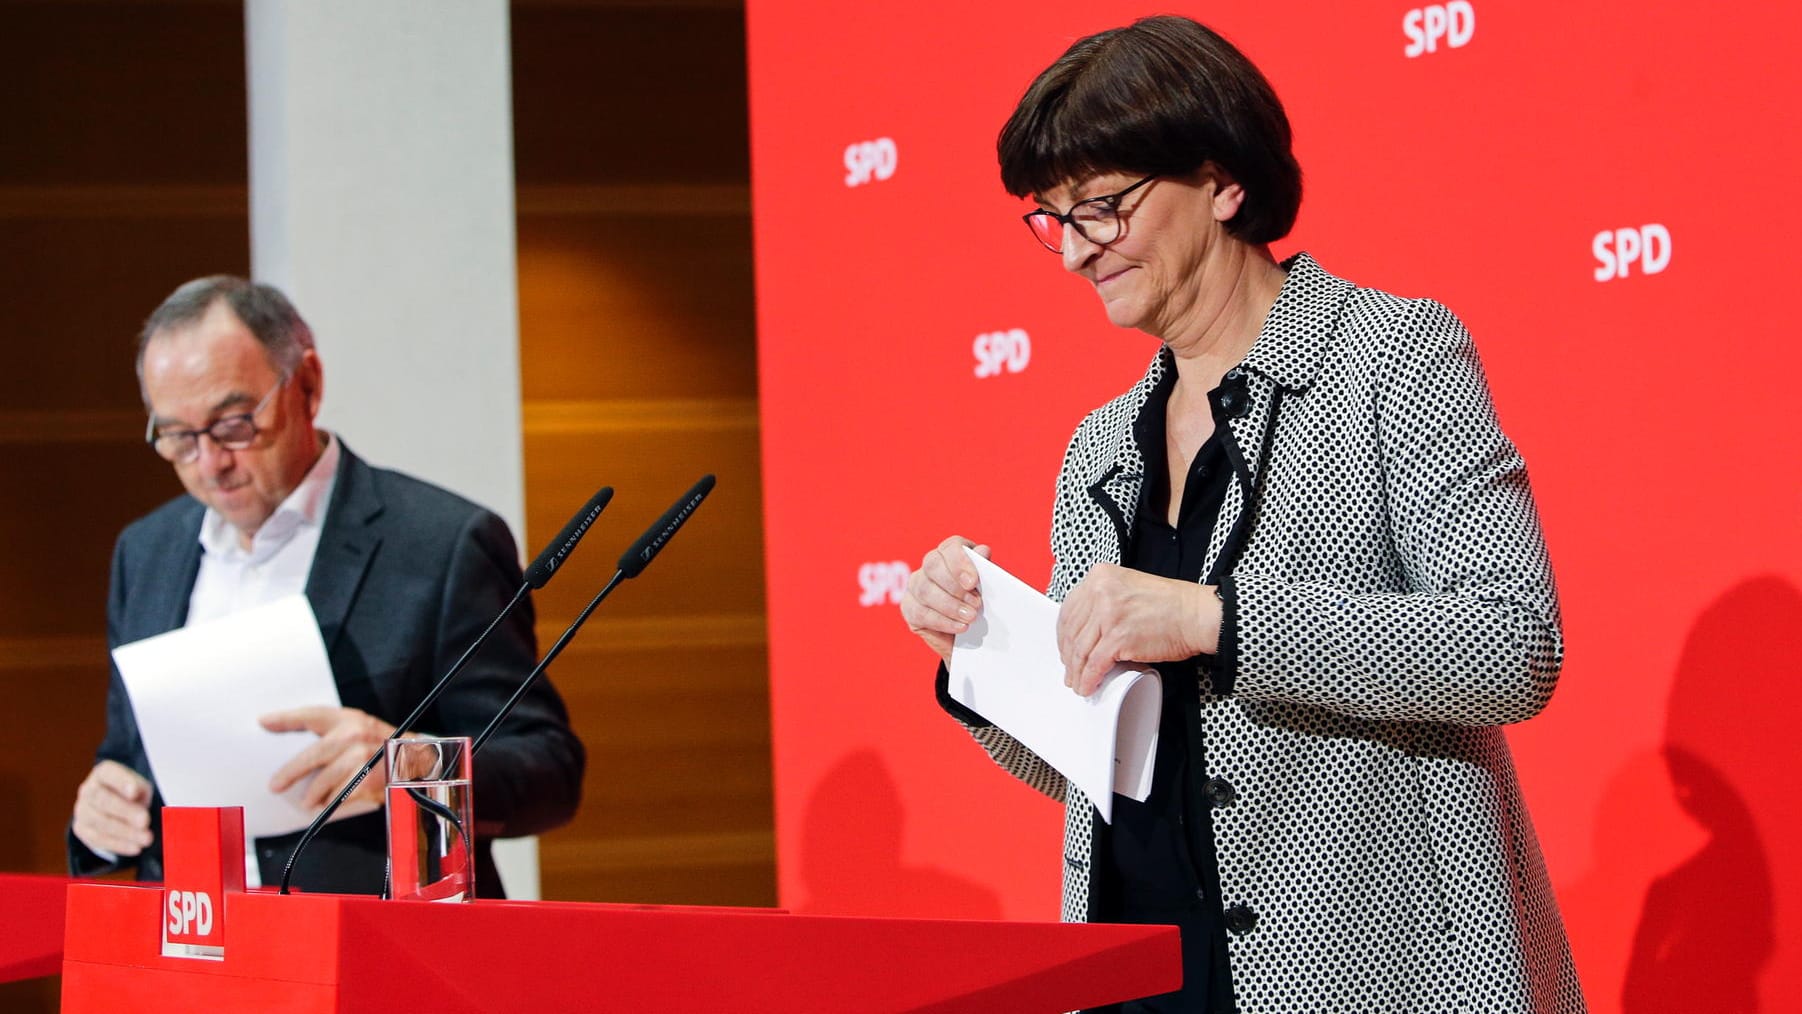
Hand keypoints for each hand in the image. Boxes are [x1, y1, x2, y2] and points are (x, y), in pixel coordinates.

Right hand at [71, 760, 153, 856]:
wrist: (116, 807)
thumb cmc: (132, 794)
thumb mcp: (141, 787)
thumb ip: (140, 790)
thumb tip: (136, 797)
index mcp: (103, 773)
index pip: (109, 773)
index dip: (121, 781)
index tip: (134, 791)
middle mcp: (88, 790)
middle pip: (102, 799)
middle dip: (125, 812)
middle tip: (145, 821)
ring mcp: (82, 810)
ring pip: (100, 822)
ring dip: (125, 832)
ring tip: (147, 838)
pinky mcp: (81, 829)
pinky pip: (98, 839)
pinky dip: (118, 844)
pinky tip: (135, 847)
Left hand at [261, 707, 397, 811]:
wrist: (421, 762)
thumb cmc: (386, 748)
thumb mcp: (364, 731)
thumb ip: (336, 736)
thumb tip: (299, 751)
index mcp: (351, 719)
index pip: (312, 714)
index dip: (286, 718)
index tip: (263, 722)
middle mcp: (356, 734)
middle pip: (312, 755)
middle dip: (290, 772)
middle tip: (275, 785)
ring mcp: (363, 757)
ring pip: (324, 781)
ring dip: (314, 795)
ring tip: (308, 802)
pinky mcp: (368, 779)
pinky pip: (340, 796)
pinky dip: (334, 803)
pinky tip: (331, 805)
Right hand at [900, 535, 990, 664]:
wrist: (971, 633)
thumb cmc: (979, 602)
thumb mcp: (987, 587)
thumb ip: (985, 569)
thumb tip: (983, 552)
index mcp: (952, 553)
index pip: (951, 547)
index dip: (961, 562)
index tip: (972, 582)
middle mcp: (931, 565)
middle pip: (933, 566)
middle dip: (955, 587)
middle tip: (976, 604)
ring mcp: (916, 584)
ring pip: (925, 590)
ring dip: (951, 606)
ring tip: (971, 617)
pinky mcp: (909, 607)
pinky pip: (920, 613)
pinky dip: (943, 622)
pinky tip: (960, 627)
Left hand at [1056, 564, 1221, 696]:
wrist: (1195, 614)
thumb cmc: (1170, 604)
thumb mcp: (1128, 588)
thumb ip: (1104, 600)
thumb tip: (1085, 628)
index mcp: (1100, 576)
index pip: (1069, 608)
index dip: (1063, 634)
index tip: (1065, 646)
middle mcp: (1101, 592)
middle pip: (1071, 631)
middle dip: (1068, 655)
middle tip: (1070, 669)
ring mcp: (1108, 614)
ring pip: (1080, 650)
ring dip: (1076, 671)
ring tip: (1077, 682)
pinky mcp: (1117, 638)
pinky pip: (1094, 664)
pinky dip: (1088, 679)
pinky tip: (1087, 686)